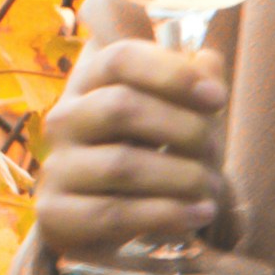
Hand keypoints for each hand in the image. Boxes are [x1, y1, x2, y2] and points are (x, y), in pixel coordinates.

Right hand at [30, 3, 232, 274]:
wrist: (109, 216)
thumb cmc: (147, 151)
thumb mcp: (172, 113)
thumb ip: (193, 84)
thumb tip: (208, 62)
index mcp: (90, 82)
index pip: (121, 58)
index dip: (173, 74)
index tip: (217, 98)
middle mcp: (65, 119)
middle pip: (122, 107)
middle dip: (184, 129)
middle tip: (215, 152)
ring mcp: (56, 167)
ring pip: (122, 165)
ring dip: (183, 177)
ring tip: (212, 187)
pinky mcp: (57, 214)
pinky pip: (115, 213)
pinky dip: (166, 214)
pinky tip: (198, 214)